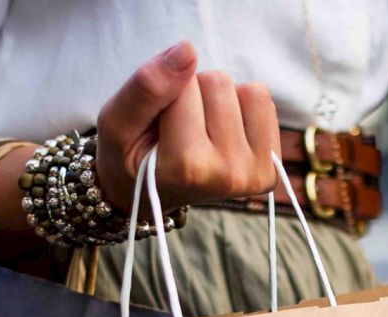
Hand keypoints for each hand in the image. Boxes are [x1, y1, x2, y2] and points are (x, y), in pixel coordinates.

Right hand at [96, 41, 280, 213]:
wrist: (149, 194)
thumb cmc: (130, 158)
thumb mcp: (117, 123)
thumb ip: (147, 87)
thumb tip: (188, 50)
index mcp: (188, 167)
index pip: (183, 83)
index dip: (166, 93)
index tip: (158, 126)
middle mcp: (227, 174)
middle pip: (218, 82)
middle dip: (194, 95)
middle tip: (178, 130)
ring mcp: (254, 173)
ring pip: (246, 90)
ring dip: (220, 101)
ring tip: (200, 132)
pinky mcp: (270, 168)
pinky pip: (264, 103)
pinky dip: (242, 109)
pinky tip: (222, 135)